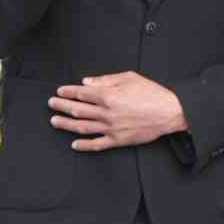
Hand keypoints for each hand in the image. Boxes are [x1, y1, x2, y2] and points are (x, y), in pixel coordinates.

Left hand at [49, 72, 188, 150]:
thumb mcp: (128, 78)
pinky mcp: (119, 140)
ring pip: (83, 127)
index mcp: (108, 96)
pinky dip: (84, 145)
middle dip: (61, 106)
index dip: (67, 92)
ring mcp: (112, 128)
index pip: (81, 94)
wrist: (171, 112)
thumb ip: (104, 80)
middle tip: (51, 104)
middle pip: (77, 110)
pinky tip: (74, 144)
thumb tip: (85, 82)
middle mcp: (107, 113)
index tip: (59, 91)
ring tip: (54, 121)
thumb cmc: (152, 93)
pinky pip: (97, 144)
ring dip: (66, 124)